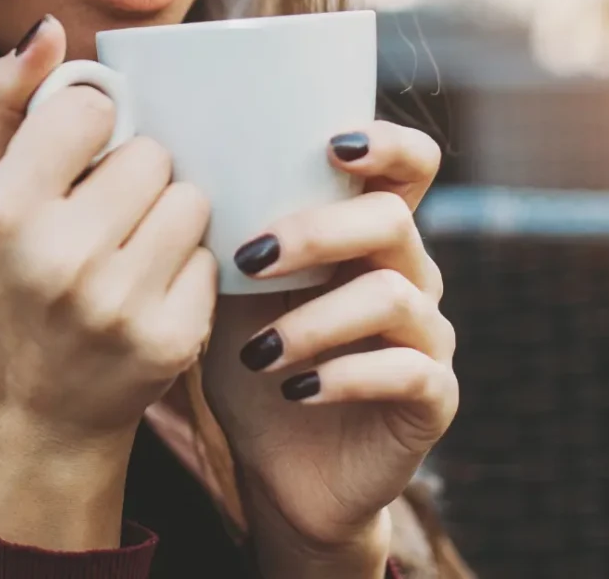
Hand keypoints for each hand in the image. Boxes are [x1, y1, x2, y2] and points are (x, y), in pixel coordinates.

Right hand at [0, 14, 216, 546]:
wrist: (33, 411)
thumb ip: (1, 98)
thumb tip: (49, 27)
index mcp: (4, 212)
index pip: (90, 109)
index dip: (88, 125)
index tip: (76, 154)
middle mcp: (61, 259)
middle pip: (150, 154)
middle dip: (131, 171)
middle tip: (102, 209)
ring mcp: (120, 305)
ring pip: (190, 199)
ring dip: (167, 211)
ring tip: (127, 243)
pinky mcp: (171, 340)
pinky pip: (211, 255)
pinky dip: (186, 264)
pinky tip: (147, 286)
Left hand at [200, 122, 456, 566]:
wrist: (273, 465)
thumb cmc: (251, 356)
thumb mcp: (231, 288)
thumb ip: (229, 231)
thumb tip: (176, 170)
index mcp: (366, 235)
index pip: (409, 166)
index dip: (387, 144)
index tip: (331, 145)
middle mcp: (408, 274)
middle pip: (391, 219)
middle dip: (317, 231)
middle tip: (251, 259)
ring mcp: (426, 336)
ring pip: (393, 295)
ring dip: (315, 319)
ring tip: (259, 351)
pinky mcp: (432, 398)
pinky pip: (408, 372)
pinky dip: (345, 375)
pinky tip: (298, 387)